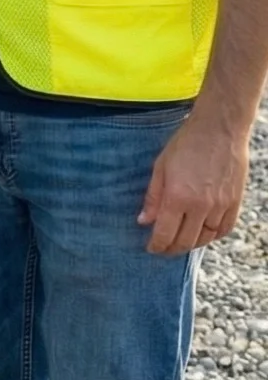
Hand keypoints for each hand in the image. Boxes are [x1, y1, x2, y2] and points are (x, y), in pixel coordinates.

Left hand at [139, 113, 248, 254]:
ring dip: (192, 244)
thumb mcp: (160, 167)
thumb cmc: (185, 144)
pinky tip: (203, 234)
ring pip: (206, 238)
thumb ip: (153, 197)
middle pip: (186, 240)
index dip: (157, 245)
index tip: (151, 248)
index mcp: (178, 197)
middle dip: (172, 248)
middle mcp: (200, 206)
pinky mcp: (235, 202)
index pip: (165, 233)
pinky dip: (212, 236)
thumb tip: (143, 221)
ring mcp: (220, 206)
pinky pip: (224, 229)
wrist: (219, 130)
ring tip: (181, 242)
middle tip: (163, 249)